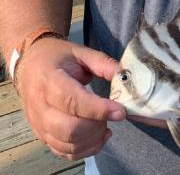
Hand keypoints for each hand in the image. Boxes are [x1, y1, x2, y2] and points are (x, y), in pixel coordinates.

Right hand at [16, 38, 125, 159]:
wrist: (31, 65)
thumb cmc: (56, 57)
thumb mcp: (80, 52)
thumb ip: (103, 63)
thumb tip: (125, 76)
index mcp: (50, 80)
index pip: (73, 101)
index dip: (98, 109)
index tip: (120, 111)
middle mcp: (41, 106)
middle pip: (69, 129)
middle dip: (97, 126)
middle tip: (112, 114)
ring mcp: (39, 124)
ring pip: (67, 144)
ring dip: (93, 139)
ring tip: (105, 124)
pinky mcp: (42, 135)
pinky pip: (63, 152)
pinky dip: (85, 150)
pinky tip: (98, 136)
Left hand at [130, 67, 179, 143]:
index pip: (172, 116)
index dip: (150, 112)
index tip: (128, 105)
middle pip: (168, 99)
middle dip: (148, 92)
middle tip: (124, 79)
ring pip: (175, 85)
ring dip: (159, 76)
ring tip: (136, 62)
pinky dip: (175, 64)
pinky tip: (163, 50)